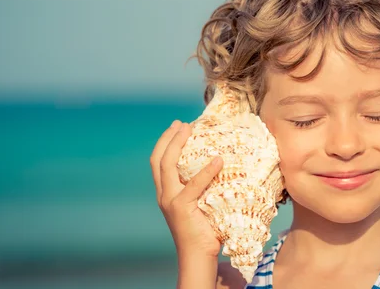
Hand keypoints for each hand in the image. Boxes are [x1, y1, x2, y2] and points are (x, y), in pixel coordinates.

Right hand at [150, 120, 223, 259]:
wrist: (198, 256)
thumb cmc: (205, 229)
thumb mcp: (200, 203)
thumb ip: (203, 186)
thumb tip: (222, 164)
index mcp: (166, 192)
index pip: (158, 162)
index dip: (165, 142)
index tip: (177, 127)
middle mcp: (164, 194)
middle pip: (158, 159)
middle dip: (168, 138)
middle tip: (181, 123)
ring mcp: (170, 201)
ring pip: (167, 165)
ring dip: (177, 144)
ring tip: (189, 129)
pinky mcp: (181, 208)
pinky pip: (194, 185)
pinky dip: (206, 170)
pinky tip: (218, 160)